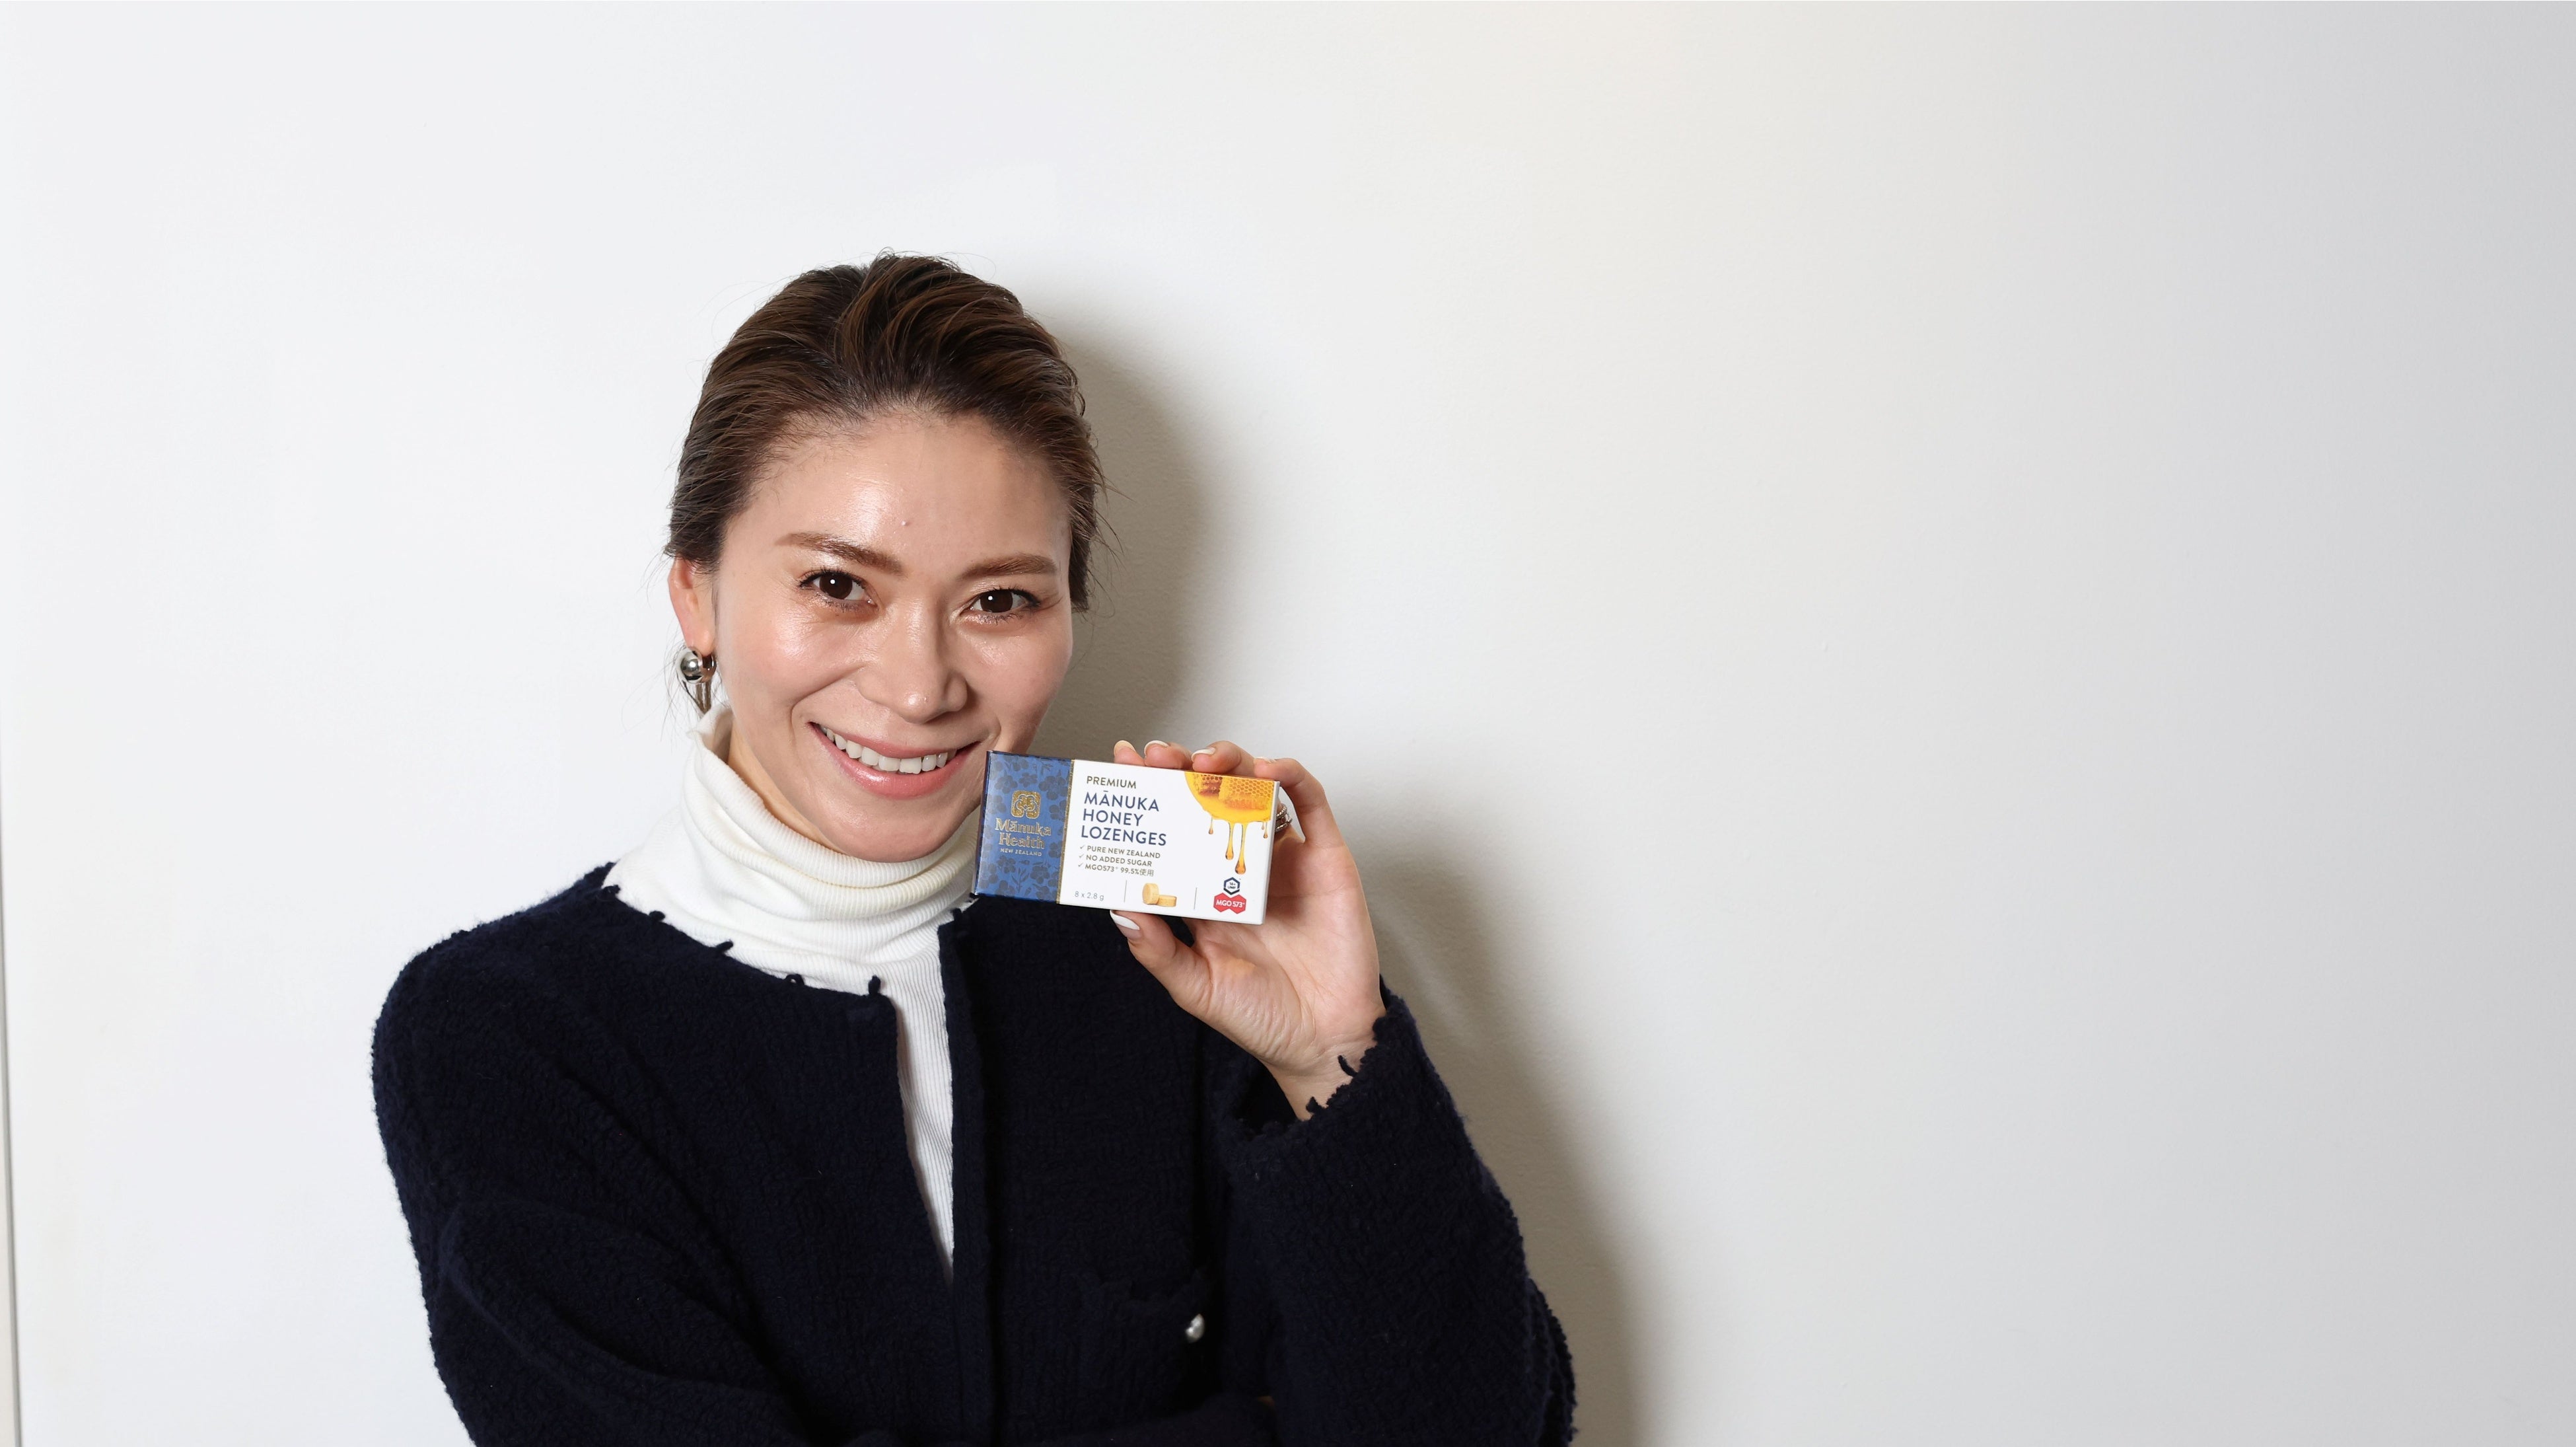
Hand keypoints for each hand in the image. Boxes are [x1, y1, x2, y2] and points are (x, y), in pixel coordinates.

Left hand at [1108, 739, 1384, 1116]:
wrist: (1325, 1041)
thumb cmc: (1262, 1018)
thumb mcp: (1194, 988)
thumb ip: (1157, 950)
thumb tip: (1118, 907)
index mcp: (1204, 894)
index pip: (1169, 831)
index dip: (1147, 797)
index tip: (1120, 769)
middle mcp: (1240, 867)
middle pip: (1207, 799)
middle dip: (1180, 769)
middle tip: (1157, 756)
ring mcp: (1283, 858)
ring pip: (1255, 789)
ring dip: (1230, 761)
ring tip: (1204, 759)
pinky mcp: (1325, 856)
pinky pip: (1310, 803)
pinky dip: (1289, 776)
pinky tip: (1266, 769)